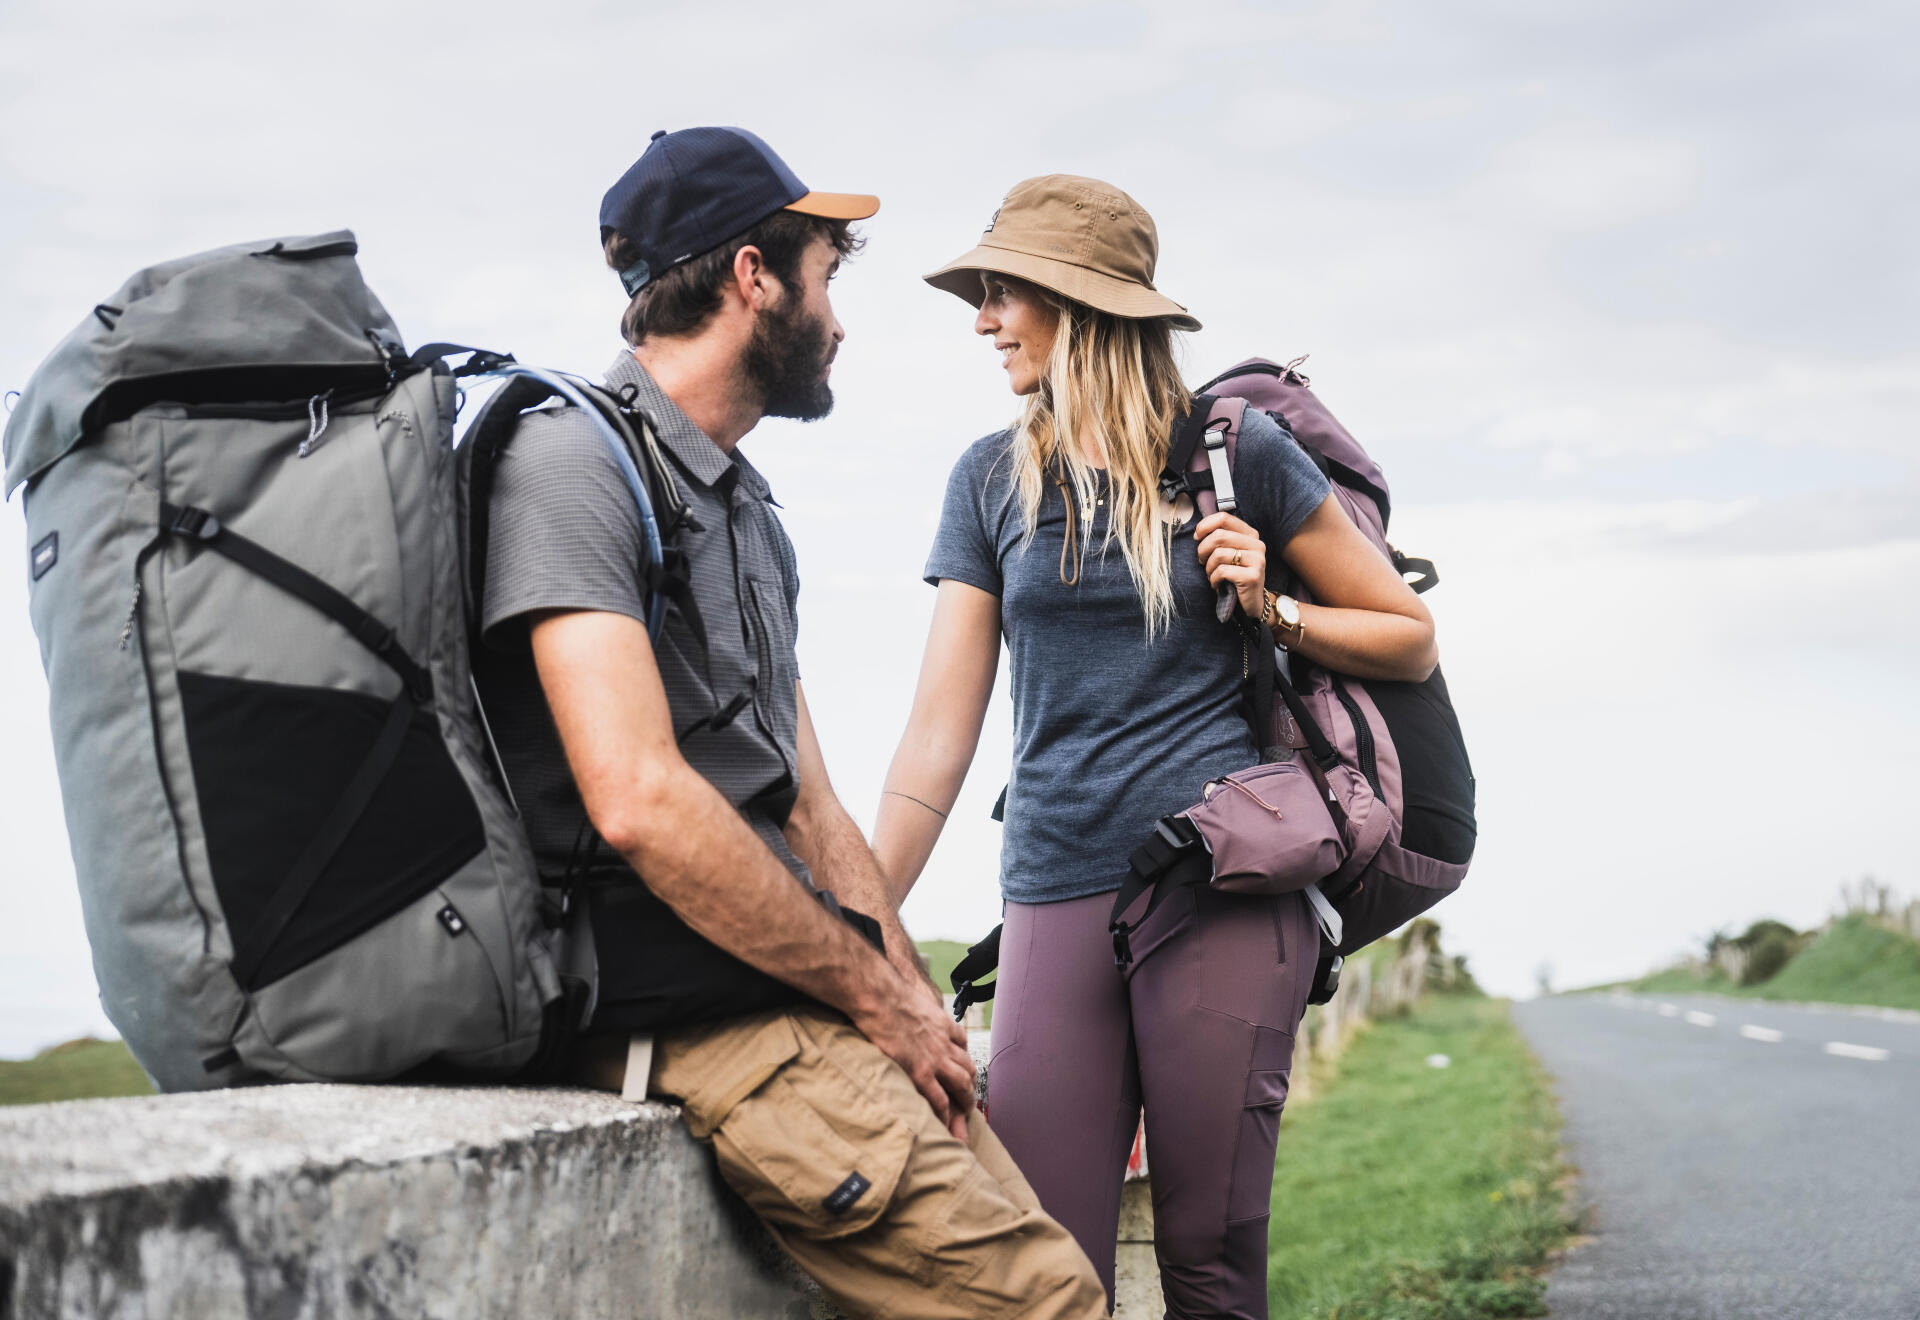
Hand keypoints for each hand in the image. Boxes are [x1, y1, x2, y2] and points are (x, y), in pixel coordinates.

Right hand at [854, 969, 975, 1139]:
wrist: (880, 997)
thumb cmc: (886, 993)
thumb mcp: (909, 998)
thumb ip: (911, 1007)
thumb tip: (897, 1005)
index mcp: (941, 1023)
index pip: (961, 1043)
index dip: (962, 1056)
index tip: (960, 1066)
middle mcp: (945, 1042)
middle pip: (968, 1066)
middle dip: (971, 1083)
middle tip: (968, 1096)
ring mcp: (936, 1059)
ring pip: (962, 1084)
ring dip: (966, 1100)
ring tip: (964, 1113)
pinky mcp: (921, 1073)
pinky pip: (940, 1099)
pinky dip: (945, 1113)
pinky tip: (944, 1122)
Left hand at [1195, 511, 1268, 619]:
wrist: (1251, 602)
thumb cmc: (1234, 576)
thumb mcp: (1228, 553)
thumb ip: (1219, 539)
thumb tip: (1198, 532)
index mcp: (1250, 534)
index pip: (1224, 518)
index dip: (1205, 525)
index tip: (1197, 537)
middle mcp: (1257, 544)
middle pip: (1219, 536)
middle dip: (1203, 550)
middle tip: (1202, 562)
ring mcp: (1257, 560)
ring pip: (1218, 554)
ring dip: (1208, 567)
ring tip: (1212, 575)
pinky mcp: (1252, 576)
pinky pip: (1222, 571)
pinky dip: (1213, 579)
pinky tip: (1217, 585)